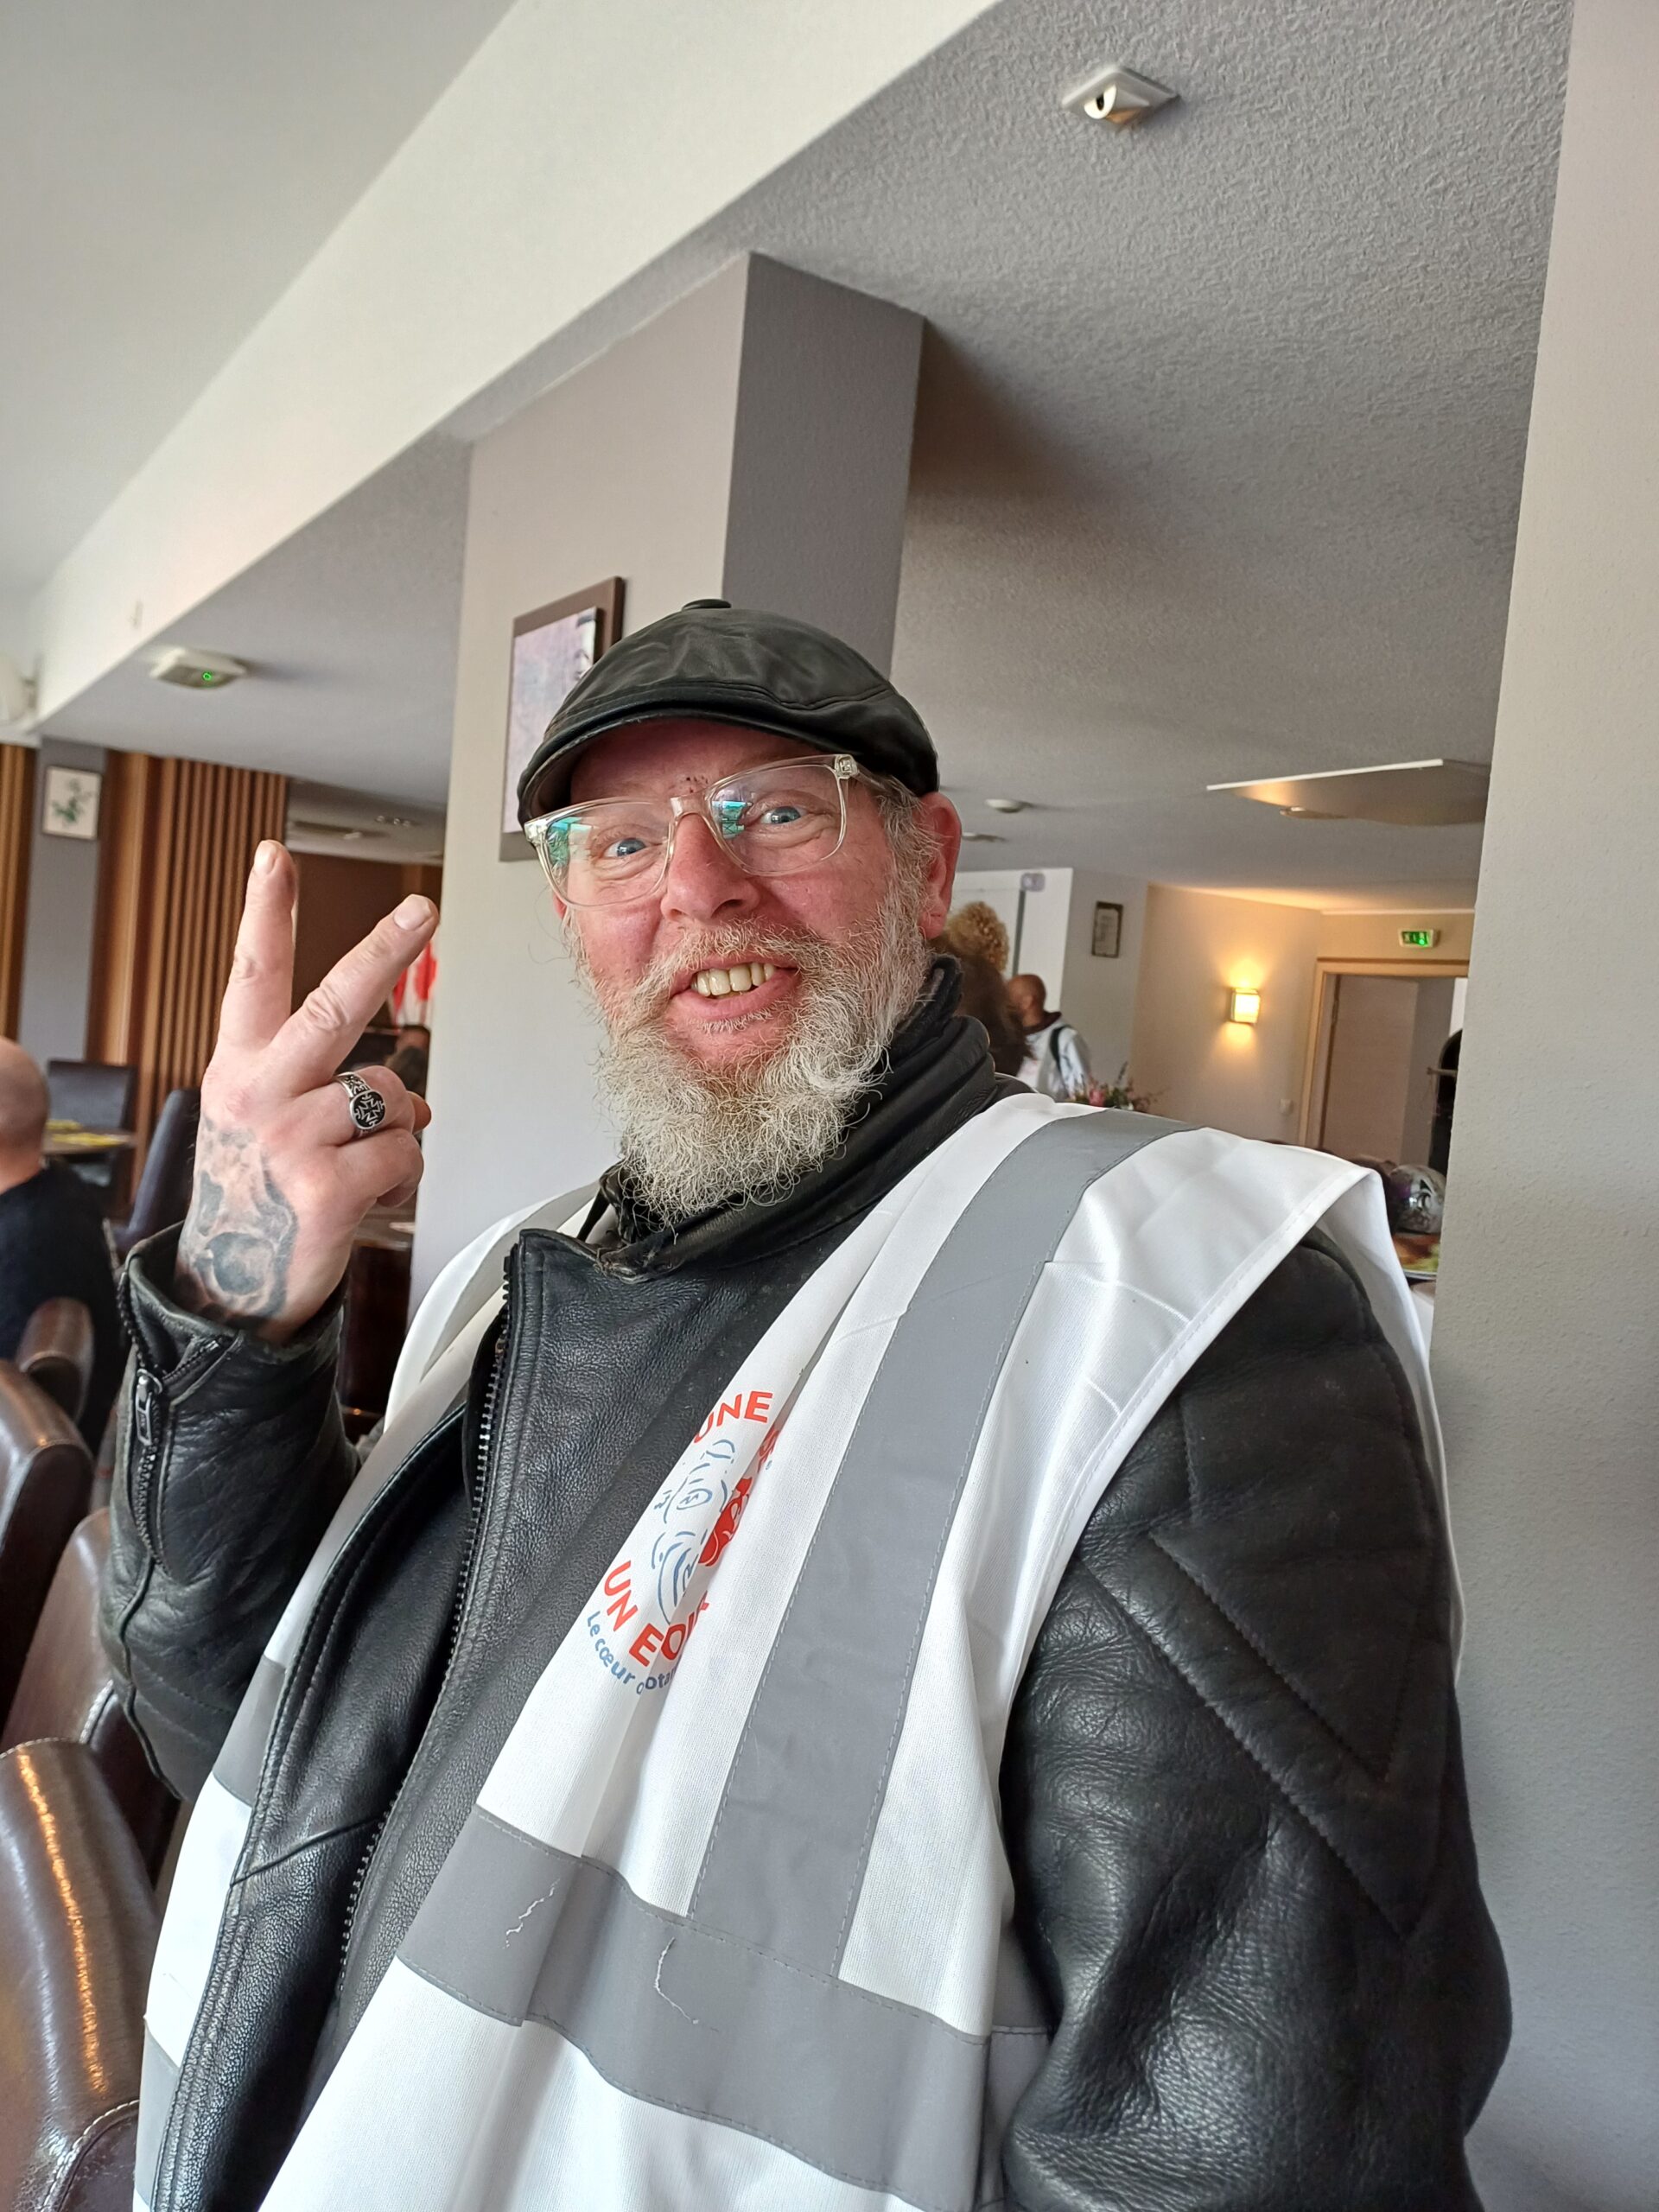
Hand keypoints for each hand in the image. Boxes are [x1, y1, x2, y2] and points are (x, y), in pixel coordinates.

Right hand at [175, 841, 437, 1339]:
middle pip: (335, 1005)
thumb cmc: (256, 1199)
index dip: (266, 913)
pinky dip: (402, 1182)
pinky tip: (366, 1200)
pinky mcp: (325, 1188)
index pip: (252, 976)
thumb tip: (407, 1093)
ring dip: (396, 1135)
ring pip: (394, 1097)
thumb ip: (322, 1087)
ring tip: (354, 1169)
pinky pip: (406, 1157)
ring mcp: (290, 1139)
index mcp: (240, 1068)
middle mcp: (259, 1093)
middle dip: (385, 950)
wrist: (228, 1290)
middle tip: (425, 908)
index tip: (275, 856)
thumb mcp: (262, 1125)